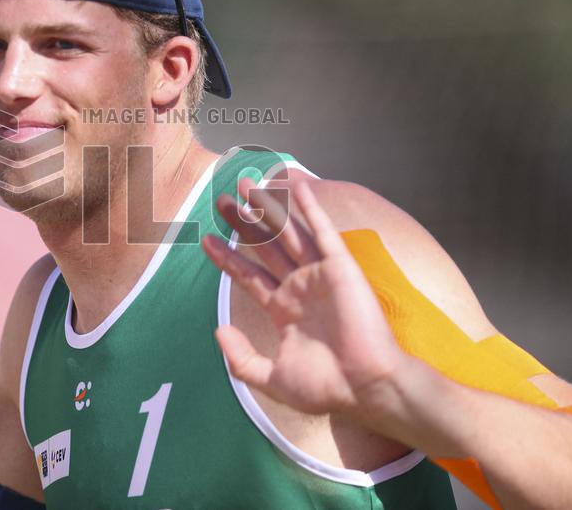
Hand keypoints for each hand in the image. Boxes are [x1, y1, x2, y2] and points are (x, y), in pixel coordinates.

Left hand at [202, 179, 405, 416]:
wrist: (365, 387)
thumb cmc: (326, 387)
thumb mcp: (271, 379)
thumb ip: (240, 358)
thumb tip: (218, 331)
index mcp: (284, 310)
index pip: (249, 276)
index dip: (227, 258)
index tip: (206, 239)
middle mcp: (299, 288)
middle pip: (264, 247)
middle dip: (242, 224)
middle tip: (222, 200)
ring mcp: (319, 275)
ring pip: (287, 234)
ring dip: (268, 208)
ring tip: (245, 185)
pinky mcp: (341, 268)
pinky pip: (323, 233)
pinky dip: (310, 209)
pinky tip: (296, 187)